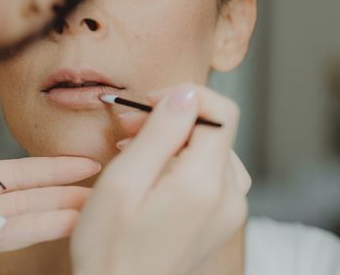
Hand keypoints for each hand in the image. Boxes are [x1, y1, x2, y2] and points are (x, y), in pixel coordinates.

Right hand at [71, 83, 250, 274]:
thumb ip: (160, 133)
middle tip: (127, 128)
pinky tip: (153, 170)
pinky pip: (211, 173)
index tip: (147, 103)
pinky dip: (183, 160)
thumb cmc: (109, 247)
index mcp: (205, 185)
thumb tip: (187, 92)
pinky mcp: (221, 219)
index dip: (184, 96)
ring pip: (212, 148)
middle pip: (215, 129)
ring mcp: (229, 211)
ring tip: (134, 148)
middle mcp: (229, 197)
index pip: (221, 111)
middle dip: (172, 118)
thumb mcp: (123, 182)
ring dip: (175, 138)